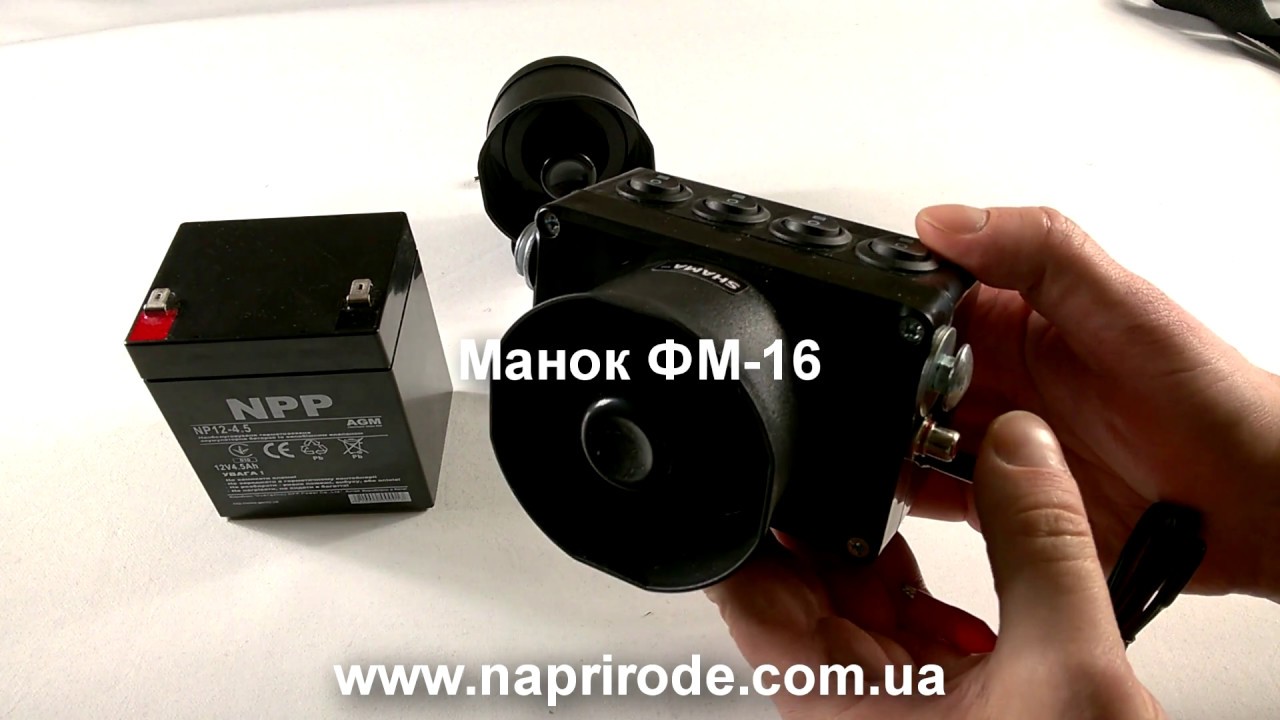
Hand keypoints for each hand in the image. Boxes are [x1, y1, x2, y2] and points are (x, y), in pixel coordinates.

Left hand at [709, 412, 1164, 718]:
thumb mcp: (1067, 669)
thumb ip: (1039, 549)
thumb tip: (1021, 451)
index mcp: (833, 704)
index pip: (748, 593)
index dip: (755, 521)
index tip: (772, 462)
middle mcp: (841, 713)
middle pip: (804, 591)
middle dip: (844, 528)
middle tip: (887, 473)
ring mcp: (880, 718)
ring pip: (855, 617)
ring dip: (895, 571)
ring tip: (939, 535)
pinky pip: (901, 651)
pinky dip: (931, 617)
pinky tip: (973, 614)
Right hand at [910, 205, 1279, 599]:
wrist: (1253, 503)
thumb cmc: (1209, 398)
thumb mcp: (1126, 306)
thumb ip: (1042, 251)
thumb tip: (946, 221)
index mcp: (1016, 313)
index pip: (926, 299)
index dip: (893, 311)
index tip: (879, 329)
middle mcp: (998, 374)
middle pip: (904, 373)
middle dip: (888, 387)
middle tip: (908, 402)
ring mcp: (994, 437)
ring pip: (908, 434)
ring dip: (893, 442)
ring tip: (911, 448)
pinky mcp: (996, 500)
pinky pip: (928, 493)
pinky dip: (907, 494)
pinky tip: (904, 493)